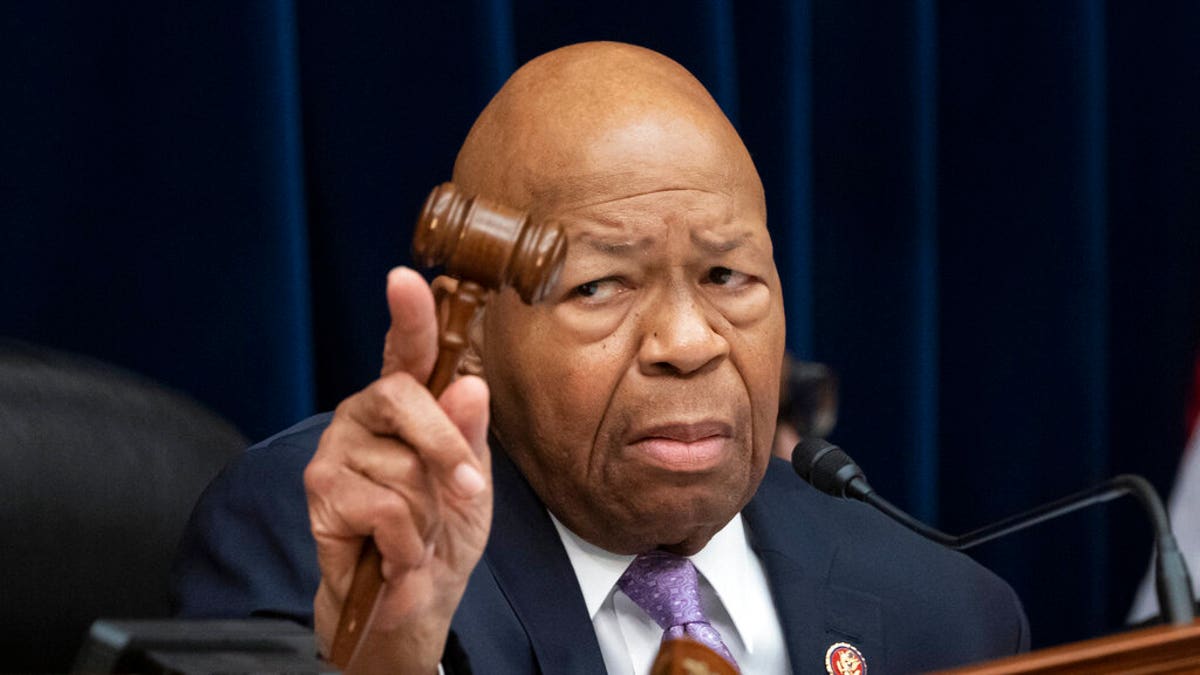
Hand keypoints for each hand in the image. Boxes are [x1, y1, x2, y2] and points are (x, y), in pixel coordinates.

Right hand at [305, 267, 491, 672]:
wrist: (410, 600)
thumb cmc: (441, 531)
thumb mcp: (472, 483)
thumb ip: (470, 435)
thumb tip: (470, 384)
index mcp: (407, 402)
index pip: (407, 349)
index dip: (408, 313)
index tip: (408, 278)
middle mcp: (365, 412)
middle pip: (405, 396)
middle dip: (446, 448)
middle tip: (465, 492)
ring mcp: (337, 447)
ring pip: (402, 466)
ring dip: (427, 515)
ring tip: (416, 531)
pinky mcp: (320, 489)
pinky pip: (385, 507)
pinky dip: (405, 541)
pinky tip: (392, 550)